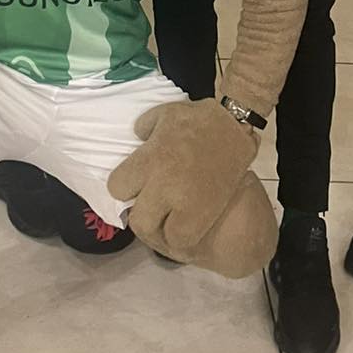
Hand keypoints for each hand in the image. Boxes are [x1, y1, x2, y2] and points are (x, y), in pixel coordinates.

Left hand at [107, 99, 257, 257]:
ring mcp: (184, 202)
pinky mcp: (204, 213)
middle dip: (142, 215)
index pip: (117, 189)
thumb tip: (137, 139)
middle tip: (153, 206)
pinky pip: (182, 239)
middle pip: (137, 220)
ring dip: (161, 229)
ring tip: (169, 218)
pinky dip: (182, 236)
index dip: (125, 188)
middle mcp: (162, 184)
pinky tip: (187, 224)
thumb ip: (144, 128)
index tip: (135, 185)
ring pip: (158, 234)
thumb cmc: (200, 118)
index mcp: (149, 160)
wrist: (236, 126)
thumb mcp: (164, 113)